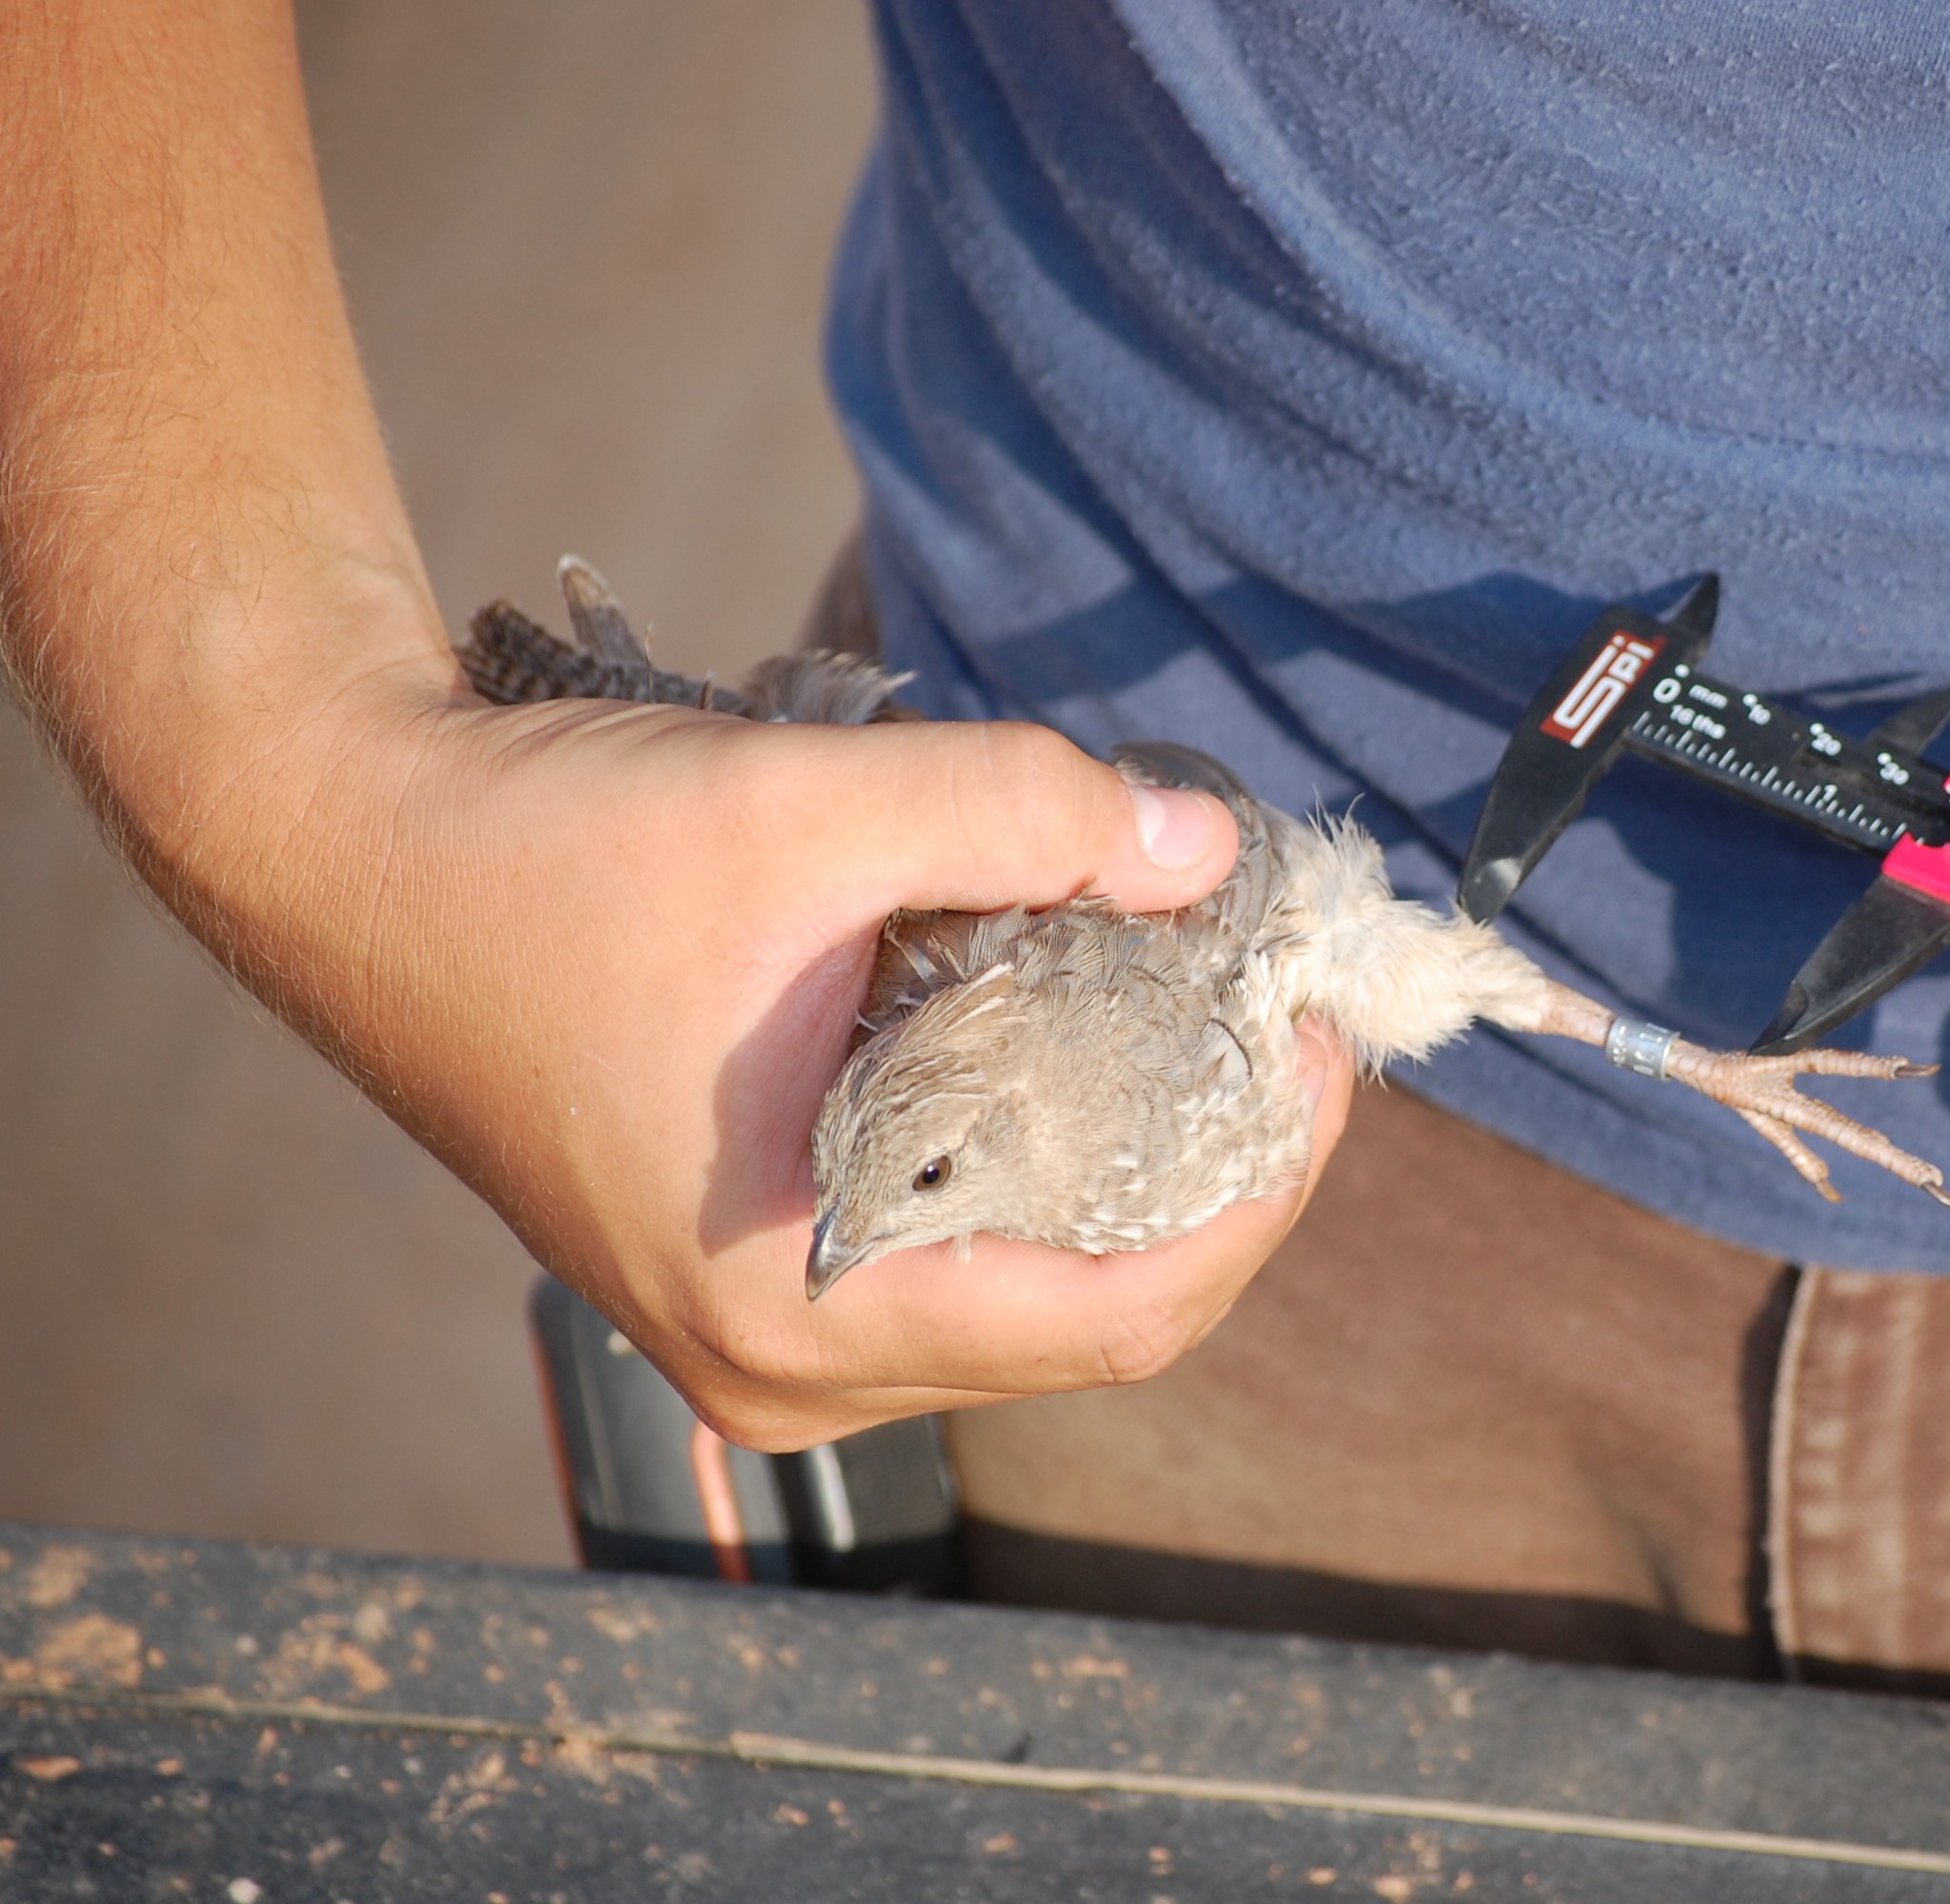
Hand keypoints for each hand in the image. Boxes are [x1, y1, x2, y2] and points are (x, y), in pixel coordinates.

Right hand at [282, 682, 1358, 1448]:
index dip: (1263, 1193)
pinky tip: (1066, 1036)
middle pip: (1087, 1320)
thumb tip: (1209, 850)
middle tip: (1275, 1028)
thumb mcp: (809, 808)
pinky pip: (943, 1252)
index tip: (1319, 1054)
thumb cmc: (541, 854)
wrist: (339, 846)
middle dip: (1209, 1178)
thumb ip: (1025, 814)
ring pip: (1019, 1292)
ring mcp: (753, 1329)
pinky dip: (1030, 1160)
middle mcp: (782, 1363)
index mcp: (799, 1309)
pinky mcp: (733, 1264)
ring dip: (1123, 1169)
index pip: (1124, 1319)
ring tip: (1193, 1024)